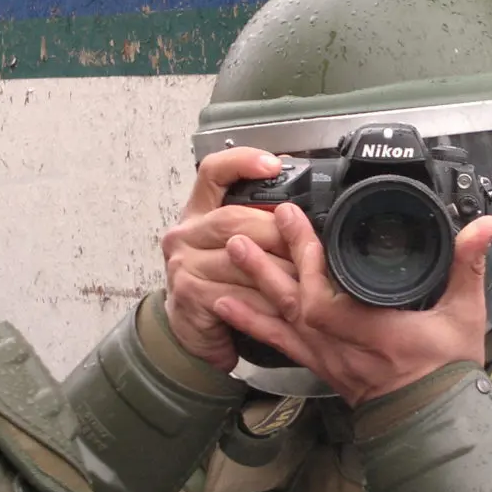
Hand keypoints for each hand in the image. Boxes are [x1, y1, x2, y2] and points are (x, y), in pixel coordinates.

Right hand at [160, 147, 295, 372]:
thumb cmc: (222, 281)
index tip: (275, 165)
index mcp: (200, 211)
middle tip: (308, 246)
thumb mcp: (236, 244)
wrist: (193, 329)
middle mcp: (185, 233)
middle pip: (234, 218)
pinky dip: (267, 300)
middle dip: (277, 232)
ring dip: (278, 269)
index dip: (243, 162)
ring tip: (307, 278)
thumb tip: (300, 192)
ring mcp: (183, 264)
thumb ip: (258, 219)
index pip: (213, 172)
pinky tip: (288, 306)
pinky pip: (237, 294)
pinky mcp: (190, 295)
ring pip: (238, 258)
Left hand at [212, 202, 491, 406]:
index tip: (295, 222)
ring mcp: (328, 359)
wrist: (435, 421)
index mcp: (375, 332)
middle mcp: (343, 347)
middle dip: (268, 263)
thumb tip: (484, 228)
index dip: (306, 259)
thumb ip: (467, 266)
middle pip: (294, 303)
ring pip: (281, 321)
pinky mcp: (321, 366)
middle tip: (246, 230)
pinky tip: (226, 306)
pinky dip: (251, 323)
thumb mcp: (466, 315)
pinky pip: (280, 343)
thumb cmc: (449, 371)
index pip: (326, 297)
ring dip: (252, 287)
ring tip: (229, 255)